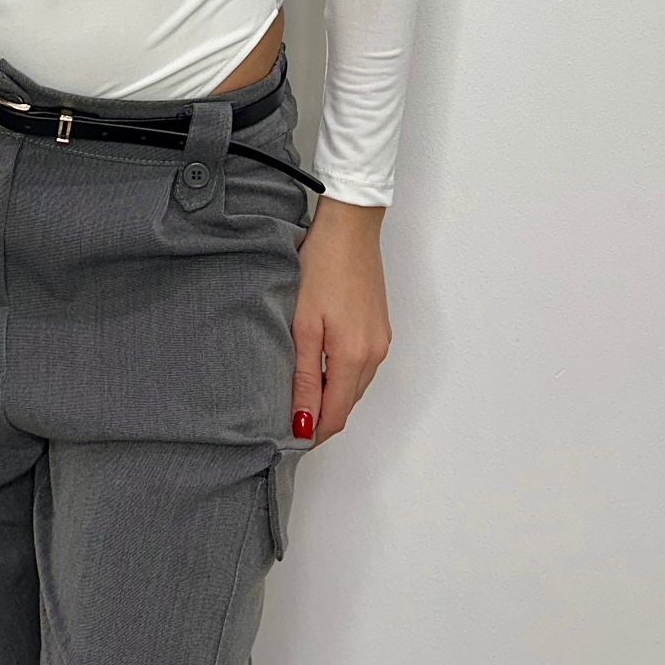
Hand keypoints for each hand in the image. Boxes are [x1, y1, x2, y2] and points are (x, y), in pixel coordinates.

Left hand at [290, 198, 391, 443]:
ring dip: (330, 394)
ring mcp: (381, 341)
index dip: (312, 432)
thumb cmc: (322, 265)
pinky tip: (319, 363)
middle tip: (284, 414)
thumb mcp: (303, 324)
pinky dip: (341, 375)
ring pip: (354, 386)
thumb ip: (304, 376)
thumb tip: (302, 421)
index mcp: (354, 357)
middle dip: (319, 416)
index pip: (335, 415)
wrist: (350, 227)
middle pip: (346, 404)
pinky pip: (361, 366)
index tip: (286, 436)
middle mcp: (374, 354)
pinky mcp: (380, 329)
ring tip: (297, 389)